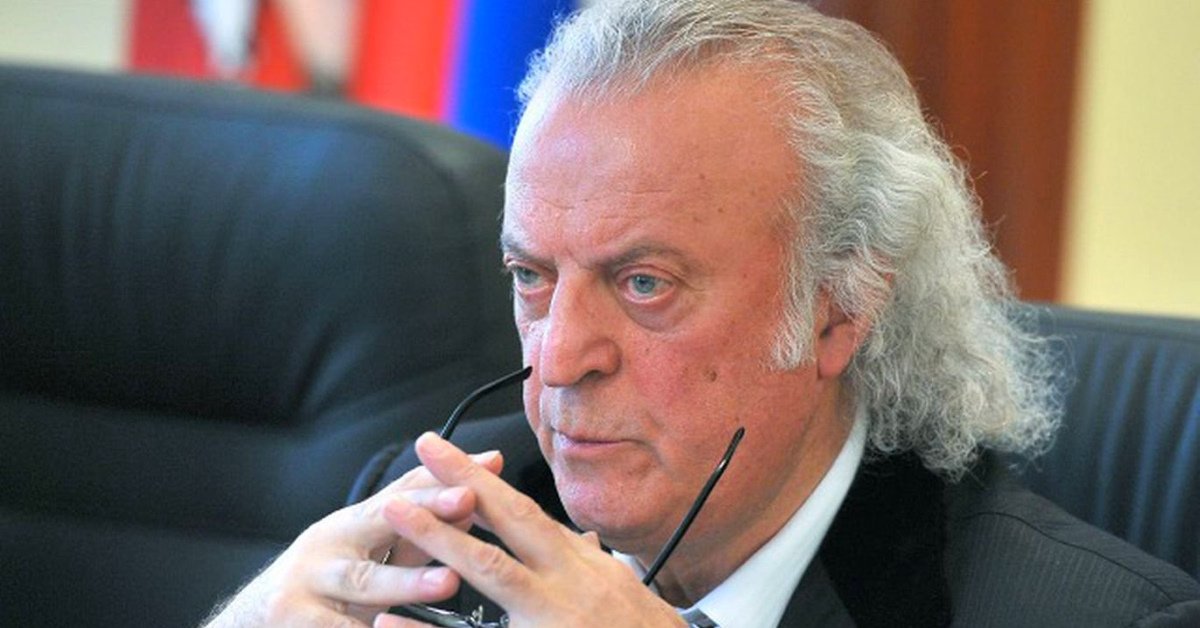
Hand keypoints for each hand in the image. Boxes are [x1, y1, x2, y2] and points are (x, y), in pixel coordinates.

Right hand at [202, 450, 504, 627]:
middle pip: (379, 523)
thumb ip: (416, 532)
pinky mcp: (293, 621)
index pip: (400, 494)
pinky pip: (339, 626)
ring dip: (409, 581)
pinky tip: (397, 627)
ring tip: (449, 581)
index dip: (439, 484)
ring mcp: (306, 584)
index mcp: (350, 523)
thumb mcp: (365, 553)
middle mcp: (327, 545)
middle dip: (426, 511)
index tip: (480, 474)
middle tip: (467, 502)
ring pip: (364, 582)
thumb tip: (472, 498)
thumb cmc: (326, 582)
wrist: (253, 617)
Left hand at [376, 433, 686, 627]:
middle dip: (464, 482)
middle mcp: (571, 584)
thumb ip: (593, 566)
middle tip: (423, 446)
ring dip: (441, 538)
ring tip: (396, 511)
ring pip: (493, 573)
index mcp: (584, 567)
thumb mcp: (626, 593)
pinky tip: (393, 621)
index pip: (527, 515)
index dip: (486, 482)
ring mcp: (557, 618)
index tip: (449, 455)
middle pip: (512, 522)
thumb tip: (579, 541)